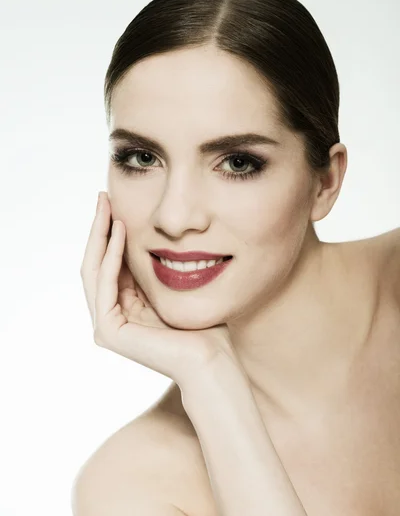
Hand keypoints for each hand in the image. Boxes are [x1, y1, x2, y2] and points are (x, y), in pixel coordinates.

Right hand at [80, 192, 237, 388]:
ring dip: (101, 235)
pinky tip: (122, 231)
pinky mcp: (109, 331)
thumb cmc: (203, 326)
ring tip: (107, 206)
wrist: (212, 359)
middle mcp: (110, 316)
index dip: (109, 232)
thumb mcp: (173, 286)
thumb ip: (155, 268)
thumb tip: (152, 235)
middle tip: (103, 197)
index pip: (109, 263)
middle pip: (96, 263)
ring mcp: (106, 326)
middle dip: (99, 228)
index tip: (114, 202)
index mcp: (124, 307)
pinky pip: (105, 284)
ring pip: (94, 270)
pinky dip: (112, 255)